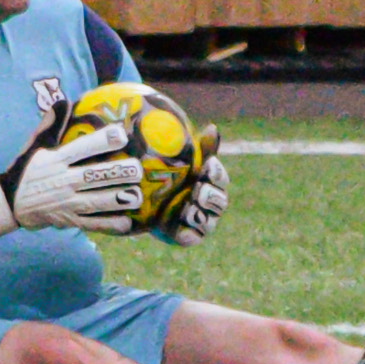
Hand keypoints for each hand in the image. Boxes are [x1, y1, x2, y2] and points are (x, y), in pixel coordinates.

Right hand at [0, 101, 142, 241]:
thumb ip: (51, 124)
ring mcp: (66, 204)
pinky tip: (127, 223)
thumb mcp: (34, 144)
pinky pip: (91, 224)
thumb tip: (65, 100)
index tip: (120, 134)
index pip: (81, 149)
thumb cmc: (26, 168)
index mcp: (56, 160)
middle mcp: (63, 181)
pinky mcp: (68, 221)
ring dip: (117, 200)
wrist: (8, 203)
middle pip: (93, 176)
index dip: (101, 142)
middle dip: (116, 173)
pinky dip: (109, 225)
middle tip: (138, 169)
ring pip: (96, 202)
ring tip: (138, 196)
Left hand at [155, 127, 228, 245]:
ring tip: (187, 205)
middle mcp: (211, 203)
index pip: (220, 177)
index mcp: (211, 182)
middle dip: (208, 195)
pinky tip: (178, 221)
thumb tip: (214, 127)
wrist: (145, 203)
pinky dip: (189, 230)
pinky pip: (195, 236)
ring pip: (210, 220)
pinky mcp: (190, 236)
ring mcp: (203, 221)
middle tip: (196, 190)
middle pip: (220, 200)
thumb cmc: (168, 178)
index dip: (215, 173)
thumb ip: (199, 148)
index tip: (204, 167)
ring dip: (200, 212)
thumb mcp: (180, 162)